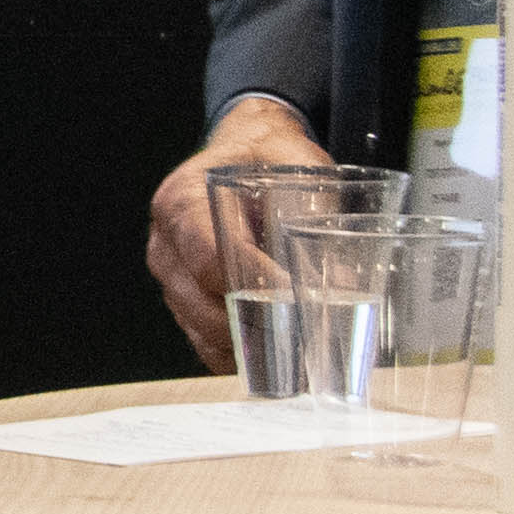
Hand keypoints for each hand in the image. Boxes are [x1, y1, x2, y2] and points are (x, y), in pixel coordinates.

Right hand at [146, 94, 321, 372]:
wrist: (246, 154)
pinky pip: (204, 340)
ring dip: (248, 346)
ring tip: (295, 357)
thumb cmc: (270, 159)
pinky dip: (240, 354)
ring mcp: (170, 276)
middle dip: (255, 325)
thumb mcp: (299, 169)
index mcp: (182, 200)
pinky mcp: (183, 299)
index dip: (252, 283)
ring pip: (201, 328)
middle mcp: (165, 243)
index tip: (296, 299)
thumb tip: (347, 284)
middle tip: (303, 339)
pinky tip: (275, 359)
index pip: (208, 256)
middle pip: (201, 302)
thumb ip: (316, 218)